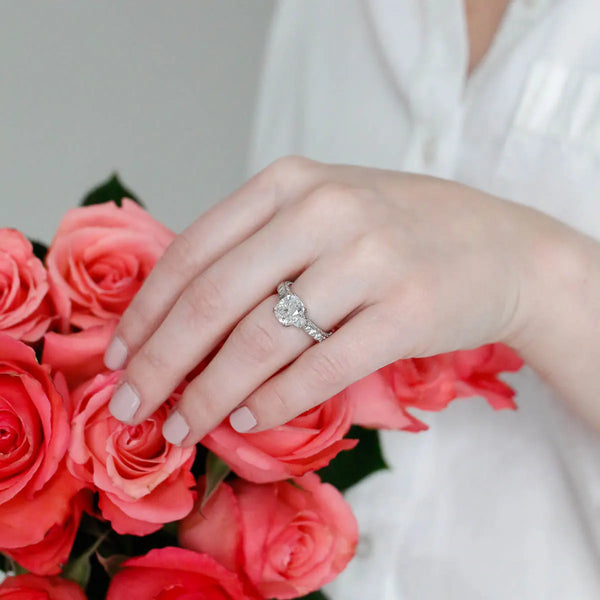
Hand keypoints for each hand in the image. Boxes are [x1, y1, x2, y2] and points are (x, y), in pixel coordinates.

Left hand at [103, 156, 548, 444]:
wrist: (500, 246)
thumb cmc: (397, 233)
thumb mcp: (322, 213)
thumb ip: (257, 247)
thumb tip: (176, 320)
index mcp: (291, 181)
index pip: (193, 251)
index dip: (147, 312)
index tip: (119, 358)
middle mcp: (325, 210)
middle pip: (214, 299)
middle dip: (161, 363)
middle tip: (131, 407)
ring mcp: (370, 257)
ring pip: (262, 341)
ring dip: (210, 395)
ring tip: (183, 428)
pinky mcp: (409, 309)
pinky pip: (320, 368)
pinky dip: (274, 402)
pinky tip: (247, 422)